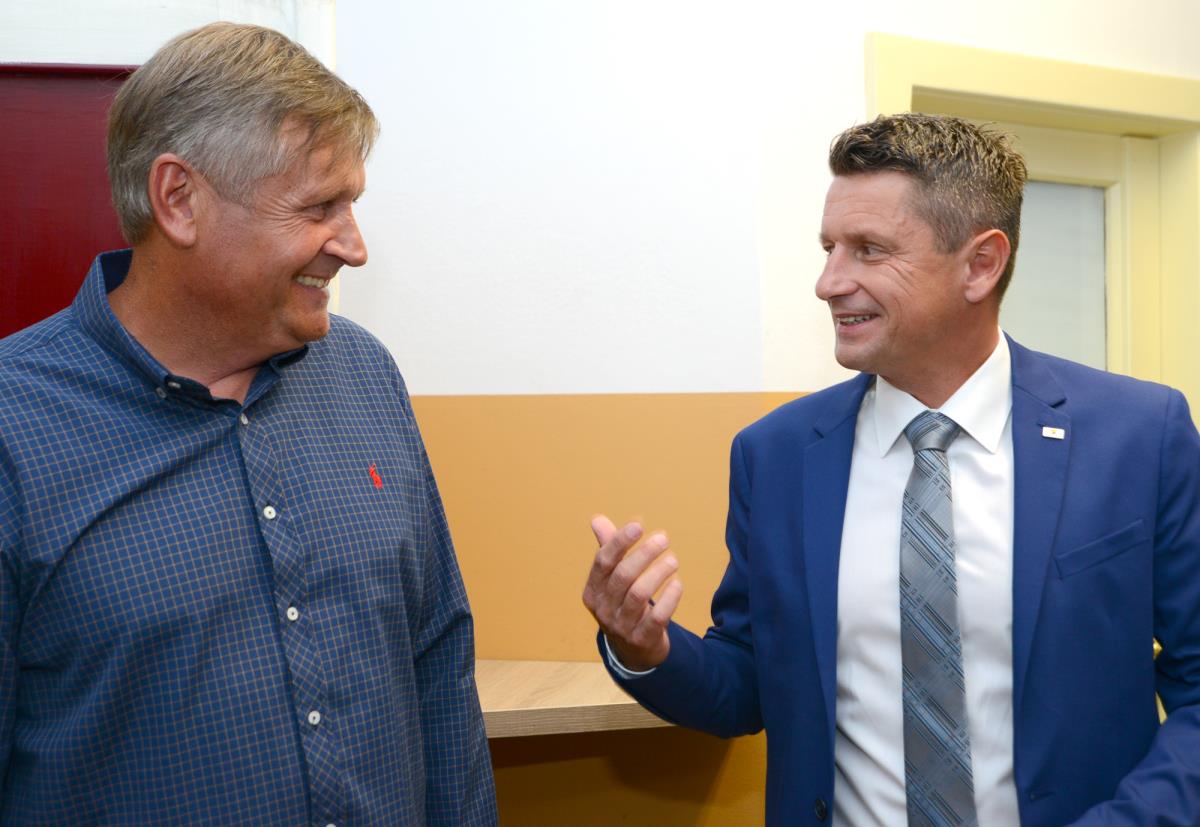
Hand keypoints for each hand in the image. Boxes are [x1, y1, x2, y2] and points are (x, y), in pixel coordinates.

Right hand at [582, 514, 683, 671]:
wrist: (633, 651)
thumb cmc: (623, 605)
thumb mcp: (612, 581)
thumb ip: (608, 550)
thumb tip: (597, 519)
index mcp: (592, 592)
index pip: (603, 562)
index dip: (620, 542)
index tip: (638, 525)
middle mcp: (603, 610)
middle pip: (622, 576)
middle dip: (644, 554)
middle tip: (663, 539)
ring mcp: (622, 627)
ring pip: (639, 595)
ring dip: (658, 573)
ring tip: (673, 560)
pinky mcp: (642, 639)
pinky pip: (657, 616)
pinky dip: (669, 597)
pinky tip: (678, 583)